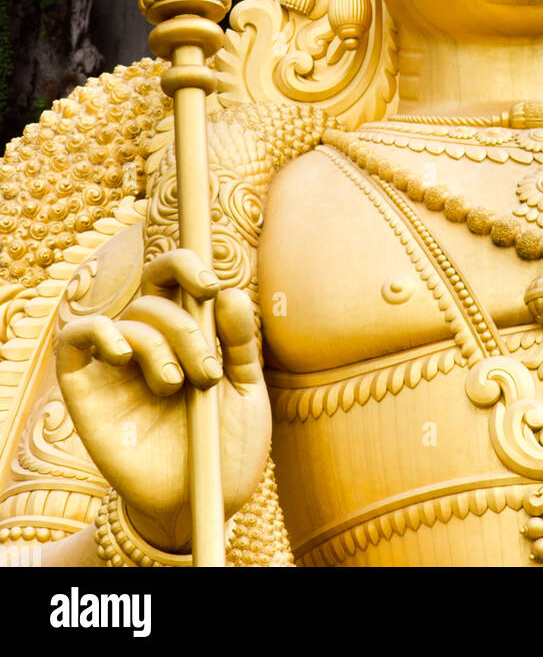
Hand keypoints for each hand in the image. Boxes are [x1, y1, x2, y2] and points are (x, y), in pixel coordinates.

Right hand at [57, 250, 271, 552]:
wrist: (202, 501)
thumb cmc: (225, 444)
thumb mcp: (245, 388)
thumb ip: (239, 340)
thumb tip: (229, 293)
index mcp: (185, 332)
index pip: (172, 276)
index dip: (185, 265)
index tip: (211, 285)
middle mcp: (148, 342)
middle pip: (155, 298)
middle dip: (187, 327)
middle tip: (207, 372)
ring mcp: (116, 366)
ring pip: (128, 320)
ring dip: (159, 344)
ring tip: (177, 386)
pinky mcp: (86, 393)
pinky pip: (73, 340)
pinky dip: (97, 333)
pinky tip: (123, 353)